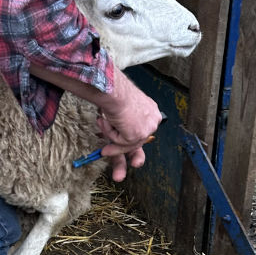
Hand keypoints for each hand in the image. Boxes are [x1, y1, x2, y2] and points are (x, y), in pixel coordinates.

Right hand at [27, 63, 162, 182]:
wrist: (112, 89)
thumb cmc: (111, 91)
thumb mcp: (117, 110)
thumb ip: (118, 125)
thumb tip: (109, 143)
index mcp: (149, 111)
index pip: (142, 131)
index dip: (133, 142)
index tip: (131, 151)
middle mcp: (152, 120)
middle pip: (141, 142)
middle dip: (133, 156)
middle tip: (133, 165)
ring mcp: (147, 128)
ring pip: (127, 144)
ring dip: (112, 141)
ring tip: (102, 140)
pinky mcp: (138, 134)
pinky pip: (120, 143)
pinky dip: (109, 134)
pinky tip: (106, 121)